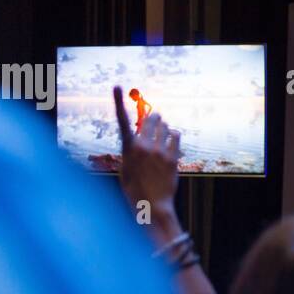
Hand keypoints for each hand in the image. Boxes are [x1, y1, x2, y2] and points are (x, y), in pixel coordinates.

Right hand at [113, 84, 180, 228]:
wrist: (152, 206)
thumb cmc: (135, 190)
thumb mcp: (125, 169)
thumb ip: (131, 150)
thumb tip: (138, 137)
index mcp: (128, 148)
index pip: (122, 120)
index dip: (118, 102)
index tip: (117, 87)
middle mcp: (144, 147)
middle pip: (151, 120)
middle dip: (153, 118)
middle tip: (155, 118)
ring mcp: (160, 151)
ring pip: (165, 127)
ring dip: (163, 127)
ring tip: (162, 135)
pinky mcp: (173, 158)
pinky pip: (175, 137)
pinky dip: (173, 136)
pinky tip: (170, 141)